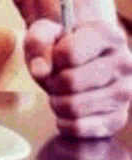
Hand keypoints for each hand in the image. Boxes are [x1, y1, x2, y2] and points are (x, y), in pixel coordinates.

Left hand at [24, 19, 131, 137]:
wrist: (81, 58)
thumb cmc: (61, 42)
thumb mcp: (44, 31)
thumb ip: (37, 42)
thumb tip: (41, 71)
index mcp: (107, 35)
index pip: (69, 53)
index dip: (51, 57)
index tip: (54, 56)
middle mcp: (124, 63)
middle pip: (70, 82)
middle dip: (51, 81)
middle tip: (52, 78)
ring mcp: (125, 93)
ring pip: (74, 107)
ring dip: (55, 101)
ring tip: (58, 91)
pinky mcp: (118, 119)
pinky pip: (79, 128)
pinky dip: (63, 121)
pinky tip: (64, 108)